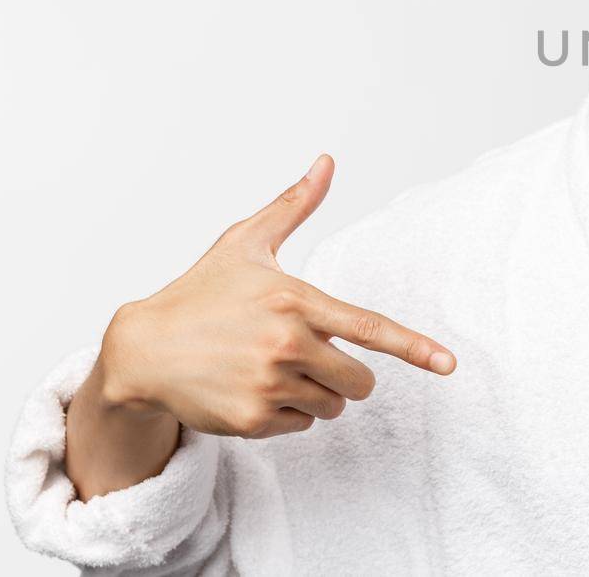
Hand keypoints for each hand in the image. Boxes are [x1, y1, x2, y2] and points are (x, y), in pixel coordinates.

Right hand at [96, 154, 457, 440]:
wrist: (140, 350)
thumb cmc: (199, 293)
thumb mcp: (245, 243)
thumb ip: (294, 206)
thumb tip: (327, 162)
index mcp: (294, 300)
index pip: (369, 327)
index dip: (414, 347)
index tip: (448, 363)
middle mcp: (286, 344)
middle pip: (360, 380)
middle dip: (348, 374)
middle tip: (309, 357)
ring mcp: (269, 385)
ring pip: (334, 406)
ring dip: (319, 395)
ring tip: (275, 370)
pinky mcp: (252, 420)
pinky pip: (302, 426)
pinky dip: (289, 414)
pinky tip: (255, 390)